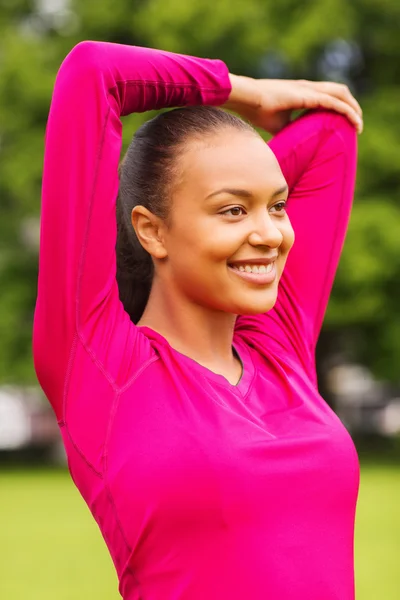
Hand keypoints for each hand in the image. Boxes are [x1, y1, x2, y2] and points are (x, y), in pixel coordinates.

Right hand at [224, 74, 362, 134]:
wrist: (247, 99)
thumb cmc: (257, 111)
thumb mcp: (278, 124)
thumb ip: (290, 130)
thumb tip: (295, 145)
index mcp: (302, 92)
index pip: (328, 96)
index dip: (339, 107)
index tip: (345, 123)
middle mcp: (308, 87)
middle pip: (339, 91)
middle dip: (352, 106)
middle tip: (357, 124)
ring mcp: (309, 89)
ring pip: (341, 93)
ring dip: (353, 107)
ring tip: (359, 124)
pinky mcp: (308, 96)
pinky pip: (334, 103)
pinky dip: (347, 111)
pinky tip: (355, 122)